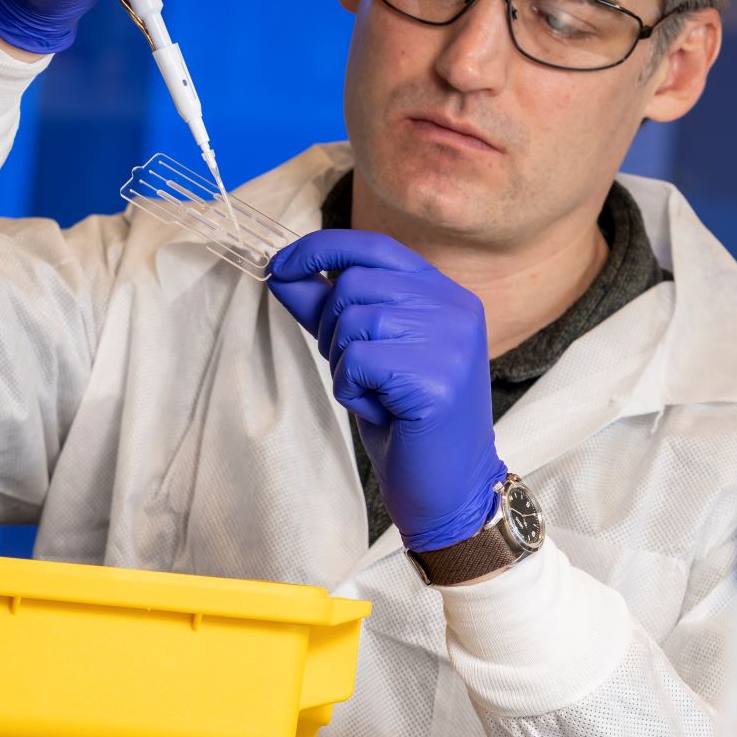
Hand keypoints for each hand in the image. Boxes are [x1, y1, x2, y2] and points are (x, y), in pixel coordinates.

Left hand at [268, 229, 505, 552]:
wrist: (450, 490)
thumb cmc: (407, 421)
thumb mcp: (364, 353)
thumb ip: (326, 309)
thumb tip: (280, 271)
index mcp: (445, 295)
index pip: (374, 247)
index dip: (320, 249)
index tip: (279, 264)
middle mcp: (456, 308)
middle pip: (354, 285)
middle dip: (331, 329)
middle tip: (355, 372)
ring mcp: (452, 340)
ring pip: (354, 321)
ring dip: (344, 366)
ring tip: (376, 395)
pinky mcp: (438, 376)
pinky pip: (359, 361)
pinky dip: (352, 390)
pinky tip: (383, 412)